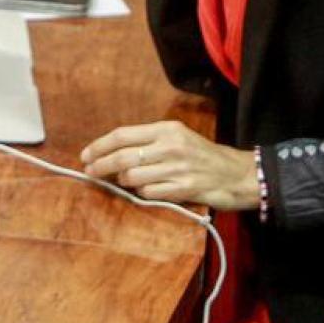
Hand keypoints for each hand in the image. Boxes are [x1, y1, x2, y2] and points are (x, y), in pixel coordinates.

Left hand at [80, 120, 258, 209]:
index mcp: (168, 130)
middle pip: (122, 157)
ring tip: (126, 181)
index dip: (99, 146)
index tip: (86, 155)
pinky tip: (148, 190)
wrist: (238, 174)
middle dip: (100, 166)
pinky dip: (143, 193)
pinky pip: (149, 193)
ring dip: (124, 182)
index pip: (122, 136)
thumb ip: (149, 142)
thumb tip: (113, 153)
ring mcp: (177, 169)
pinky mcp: (184, 189)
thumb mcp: (179, 138)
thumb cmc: (204, 156)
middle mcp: (171, 147)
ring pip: (133, 177)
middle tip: (91, 172)